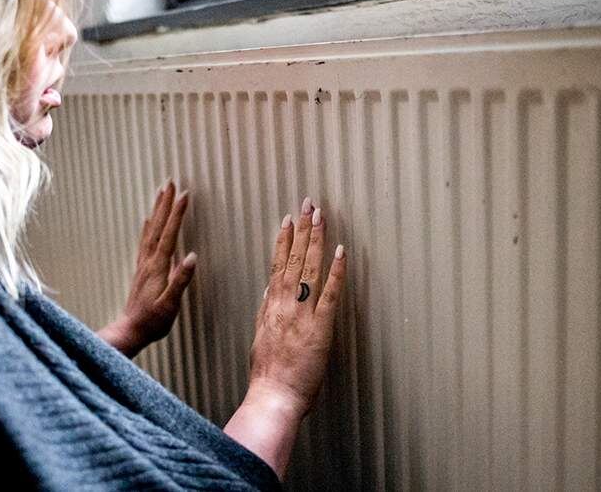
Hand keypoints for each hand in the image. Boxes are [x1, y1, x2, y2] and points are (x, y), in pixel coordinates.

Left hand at [97, 181, 195, 356]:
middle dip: (165, 204)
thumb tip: (192, 257)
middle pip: (157, 226)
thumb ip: (180, 280)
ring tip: (161, 193)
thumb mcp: (170, 304)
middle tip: (171, 183)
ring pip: (150, 230)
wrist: (130, 330)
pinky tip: (147, 221)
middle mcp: (148, 262)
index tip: (185, 195)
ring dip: (156, 211)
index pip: (170, 235)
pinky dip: (148, 227)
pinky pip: (144, 241)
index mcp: (158, 267)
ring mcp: (143, 264)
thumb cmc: (153, 321)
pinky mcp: (142, 270)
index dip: (177, 214)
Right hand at [248, 196, 346, 417]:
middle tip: (309, 204)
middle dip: (302, 229)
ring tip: (321, 216)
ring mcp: (303, 313)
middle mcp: (285, 304)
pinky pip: (330, 293)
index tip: (287, 220)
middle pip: (294, 259)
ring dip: (316, 239)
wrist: (273, 396)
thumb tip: (268, 290)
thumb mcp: (260, 336)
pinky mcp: (321, 327)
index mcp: (270, 307)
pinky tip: (341, 251)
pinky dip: (336, 271)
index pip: (277, 265)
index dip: (283, 240)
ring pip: (309, 268)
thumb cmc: (267, 375)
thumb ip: (265, 311)